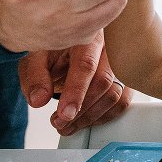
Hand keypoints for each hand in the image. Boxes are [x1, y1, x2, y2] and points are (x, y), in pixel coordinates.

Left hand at [18, 31, 132, 135]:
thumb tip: (38, 100)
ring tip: (68, 125)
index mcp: (86, 36)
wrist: (70, 45)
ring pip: (115, 95)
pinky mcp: (126, 78)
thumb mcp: (37, 57)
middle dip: (81, 109)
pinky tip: (86, 120)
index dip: (76, 92)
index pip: (86, 65)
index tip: (64, 114)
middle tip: (60, 123)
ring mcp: (121, 63)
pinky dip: (104, 116)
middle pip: (103, 82)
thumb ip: (36, 76)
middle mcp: (109, 48)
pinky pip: (122, 102)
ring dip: (91, 116)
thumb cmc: (56, 49)